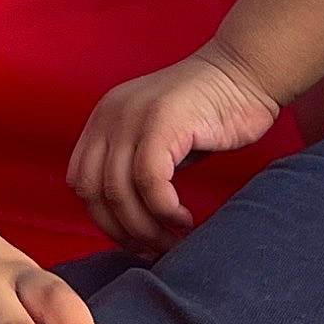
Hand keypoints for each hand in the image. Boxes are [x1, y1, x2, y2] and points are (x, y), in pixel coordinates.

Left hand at [66, 48, 280, 256]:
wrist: (243, 74)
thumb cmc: (207, 115)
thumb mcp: (158, 142)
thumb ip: (136, 169)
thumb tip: (126, 224)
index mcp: (103, 120)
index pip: (80, 182)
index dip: (104, 219)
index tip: (136, 241)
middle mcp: (109, 116)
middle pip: (93, 192)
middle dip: (122, 231)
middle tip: (155, 250)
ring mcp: (132, 116)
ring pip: (118, 192)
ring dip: (147, 229)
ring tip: (174, 239)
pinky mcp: (161, 122)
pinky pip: (149, 181)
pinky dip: (164, 211)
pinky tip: (185, 220)